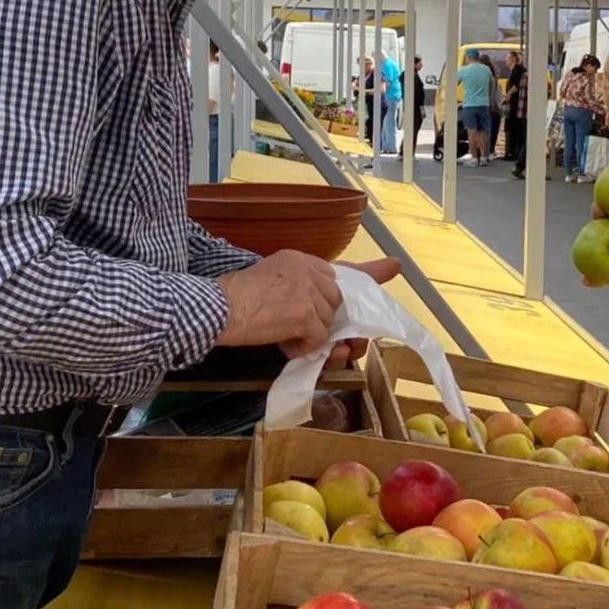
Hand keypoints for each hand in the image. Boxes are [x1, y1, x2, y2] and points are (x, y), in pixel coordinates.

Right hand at [215, 254, 400, 357]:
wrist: (217, 308)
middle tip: (321, 340)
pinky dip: (300, 348)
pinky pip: (317, 340)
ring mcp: (310, 291)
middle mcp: (309, 270)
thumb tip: (323, 323)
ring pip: (328, 324)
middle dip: (335, 326)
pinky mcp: (307, 314)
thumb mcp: (269, 282)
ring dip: (308, 338)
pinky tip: (281, 342)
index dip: (368, 272)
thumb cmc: (233, 300)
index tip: (392, 267)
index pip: (341, 268)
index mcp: (300, 260)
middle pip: (337, 303)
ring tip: (278, 332)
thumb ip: (299, 290)